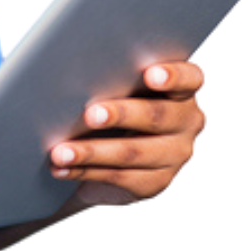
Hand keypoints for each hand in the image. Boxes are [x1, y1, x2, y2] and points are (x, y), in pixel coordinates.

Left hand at [48, 61, 206, 206]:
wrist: (110, 145)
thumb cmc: (112, 99)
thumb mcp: (116, 84)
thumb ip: (111, 75)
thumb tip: (69, 68)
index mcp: (180, 89)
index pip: (189, 78)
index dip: (172, 76)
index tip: (150, 74)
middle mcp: (185, 122)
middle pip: (155, 115)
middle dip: (120, 114)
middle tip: (90, 115)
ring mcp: (173, 154)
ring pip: (133, 152)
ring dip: (92, 152)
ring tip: (61, 152)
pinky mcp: (155, 182)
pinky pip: (119, 176)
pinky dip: (84, 170)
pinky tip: (62, 168)